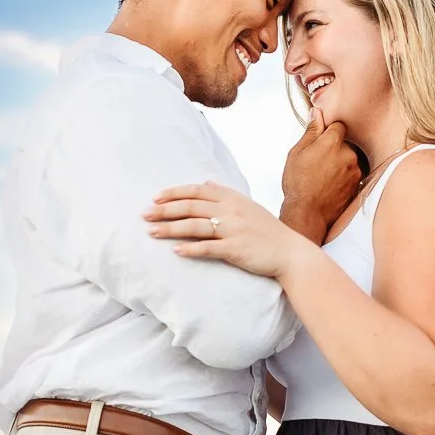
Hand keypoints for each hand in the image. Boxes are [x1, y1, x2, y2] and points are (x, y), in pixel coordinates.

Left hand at [145, 182, 305, 278]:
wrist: (290, 252)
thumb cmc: (267, 231)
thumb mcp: (248, 206)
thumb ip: (225, 194)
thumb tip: (207, 182)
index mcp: (232, 198)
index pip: (197, 191)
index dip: (174, 193)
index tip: (155, 197)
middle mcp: (231, 210)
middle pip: (191, 207)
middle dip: (165, 210)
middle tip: (144, 215)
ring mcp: (233, 229)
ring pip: (195, 226)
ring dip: (171, 228)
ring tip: (152, 232)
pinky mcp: (236, 249)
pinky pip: (209, 248)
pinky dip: (191, 249)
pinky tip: (175, 251)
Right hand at [280, 108, 360, 244]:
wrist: (308, 214)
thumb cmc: (298, 183)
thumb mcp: (297, 153)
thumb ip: (311, 131)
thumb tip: (316, 113)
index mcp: (333, 142)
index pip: (339, 125)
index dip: (329, 131)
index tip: (321, 139)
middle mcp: (349, 154)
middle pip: (346, 143)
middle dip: (335, 148)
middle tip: (320, 161)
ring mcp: (355, 170)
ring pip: (350, 158)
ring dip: (341, 162)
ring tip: (324, 175)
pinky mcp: (357, 185)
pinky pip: (353, 174)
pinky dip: (344, 176)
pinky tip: (331, 184)